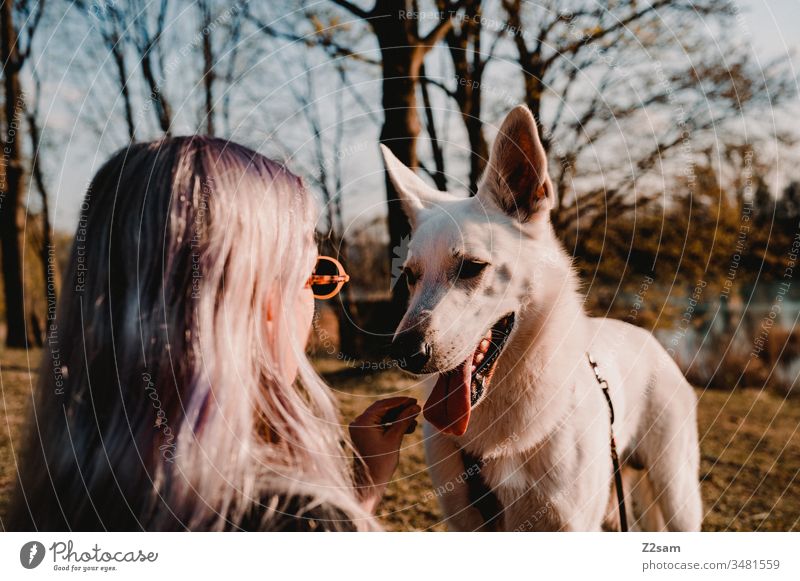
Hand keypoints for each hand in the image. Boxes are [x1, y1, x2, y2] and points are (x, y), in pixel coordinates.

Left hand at [349, 397, 419, 512]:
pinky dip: (393, 425)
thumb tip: (416, 407)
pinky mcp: (365, 435)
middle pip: (383, 409)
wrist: (369, 483)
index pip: (383, 405)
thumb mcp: (395, 439)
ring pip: (383, 417)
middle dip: (400, 409)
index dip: (400, 401)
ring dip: (398, 418)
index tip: (414, 400)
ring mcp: (361, 429)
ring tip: (415, 420)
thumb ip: (404, 420)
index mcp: (362, 422)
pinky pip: (380, 425)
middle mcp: (359, 423)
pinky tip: (408, 427)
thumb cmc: (381, 463)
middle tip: (417, 407)